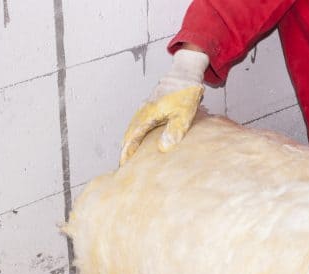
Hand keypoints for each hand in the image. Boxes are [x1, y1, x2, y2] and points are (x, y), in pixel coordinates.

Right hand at [119, 48, 208, 164]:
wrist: (185, 75)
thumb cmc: (185, 94)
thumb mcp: (183, 115)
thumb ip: (174, 131)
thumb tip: (163, 148)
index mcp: (148, 114)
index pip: (134, 137)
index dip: (128, 150)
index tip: (123, 163)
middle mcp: (143, 111)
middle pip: (130, 132)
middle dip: (126, 147)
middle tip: (123, 163)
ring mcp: (146, 107)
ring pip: (133, 127)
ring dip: (130, 140)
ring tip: (129, 154)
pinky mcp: (151, 106)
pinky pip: (139, 122)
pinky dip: (136, 132)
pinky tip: (141, 138)